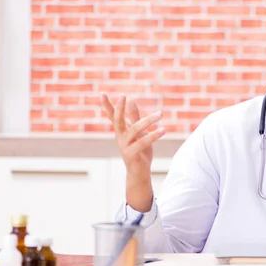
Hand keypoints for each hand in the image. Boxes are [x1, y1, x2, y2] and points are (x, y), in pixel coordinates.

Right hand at [101, 94, 165, 210]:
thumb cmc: (140, 150)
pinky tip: (163, 130)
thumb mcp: (139, 132)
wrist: (139, 172)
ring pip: (135, 130)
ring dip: (148, 120)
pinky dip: (153, 136)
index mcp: (121, 131)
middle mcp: (120, 137)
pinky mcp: (132, 154)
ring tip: (161, 114)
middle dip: (120, 108)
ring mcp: (125, 146)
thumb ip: (135, 118)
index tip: (102, 93)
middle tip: (123, 96)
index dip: (107, 105)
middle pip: (118, 120)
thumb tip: (131, 101)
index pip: (113, 116)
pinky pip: (142, 143)